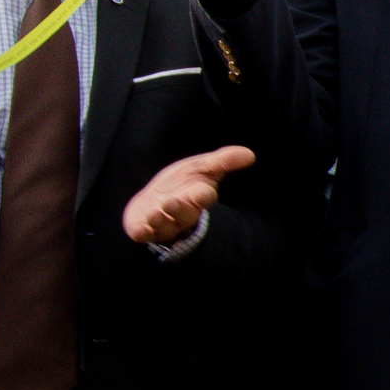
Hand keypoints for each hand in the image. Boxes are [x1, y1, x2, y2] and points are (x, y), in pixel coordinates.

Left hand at [125, 145, 254, 245]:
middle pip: (184, 214)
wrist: (156, 199)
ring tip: (155, 214)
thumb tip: (250, 154)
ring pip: (165, 226)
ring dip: (160, 221)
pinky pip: (144, 234)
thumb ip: (223, 161)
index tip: (204, 192)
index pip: (204, 198)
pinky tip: (139, 231)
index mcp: (197, 198)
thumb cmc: (182, 184)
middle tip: (172, 202)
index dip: (203, 196)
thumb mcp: (202, 167)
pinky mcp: (145, 229)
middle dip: (179, 209)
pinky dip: (142, 233)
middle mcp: (182, 214)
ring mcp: (163, 224)